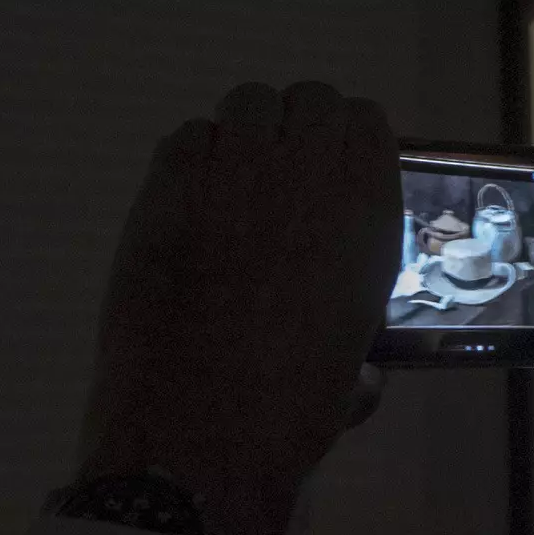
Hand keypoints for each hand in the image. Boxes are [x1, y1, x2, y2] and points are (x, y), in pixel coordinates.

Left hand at [75, 82, 395, 534]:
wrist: (197, 432)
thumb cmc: (287, 414)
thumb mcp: (350, 377)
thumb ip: (361, 355)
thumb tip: (363, 376)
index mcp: (367, 216)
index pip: (363, 124)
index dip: (341, 145)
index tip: (325, 175)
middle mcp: (307, 177)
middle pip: (304, 102)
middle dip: (292, 132)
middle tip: (274, 180)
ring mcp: (233, 175)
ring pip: (244, 106)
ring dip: (241, 137)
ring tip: (229, 188)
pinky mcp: (166, 192)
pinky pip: (184, 139)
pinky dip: (190, 160)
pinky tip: (186, 205)